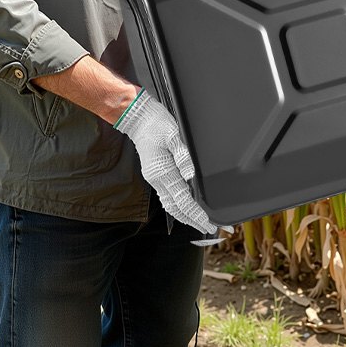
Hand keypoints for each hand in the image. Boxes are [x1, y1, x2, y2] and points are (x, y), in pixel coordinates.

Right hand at [114, 91, 214, 235]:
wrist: (138, 117)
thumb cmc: (156, 123)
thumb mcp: (173, 134)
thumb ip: (182, 154)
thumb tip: (190, 173)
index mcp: (162, 171)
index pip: (182, 201)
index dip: (196, 214)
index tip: (207, 224)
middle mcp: (157, 179)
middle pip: (176, 208)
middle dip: (192, 220)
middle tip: (208, 228)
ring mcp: (155, 178)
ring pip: (170, 205)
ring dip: (184, 215)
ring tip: (198, 222)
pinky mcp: (155, 174)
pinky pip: (166, 197)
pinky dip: (176, 206)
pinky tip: (184, 208)